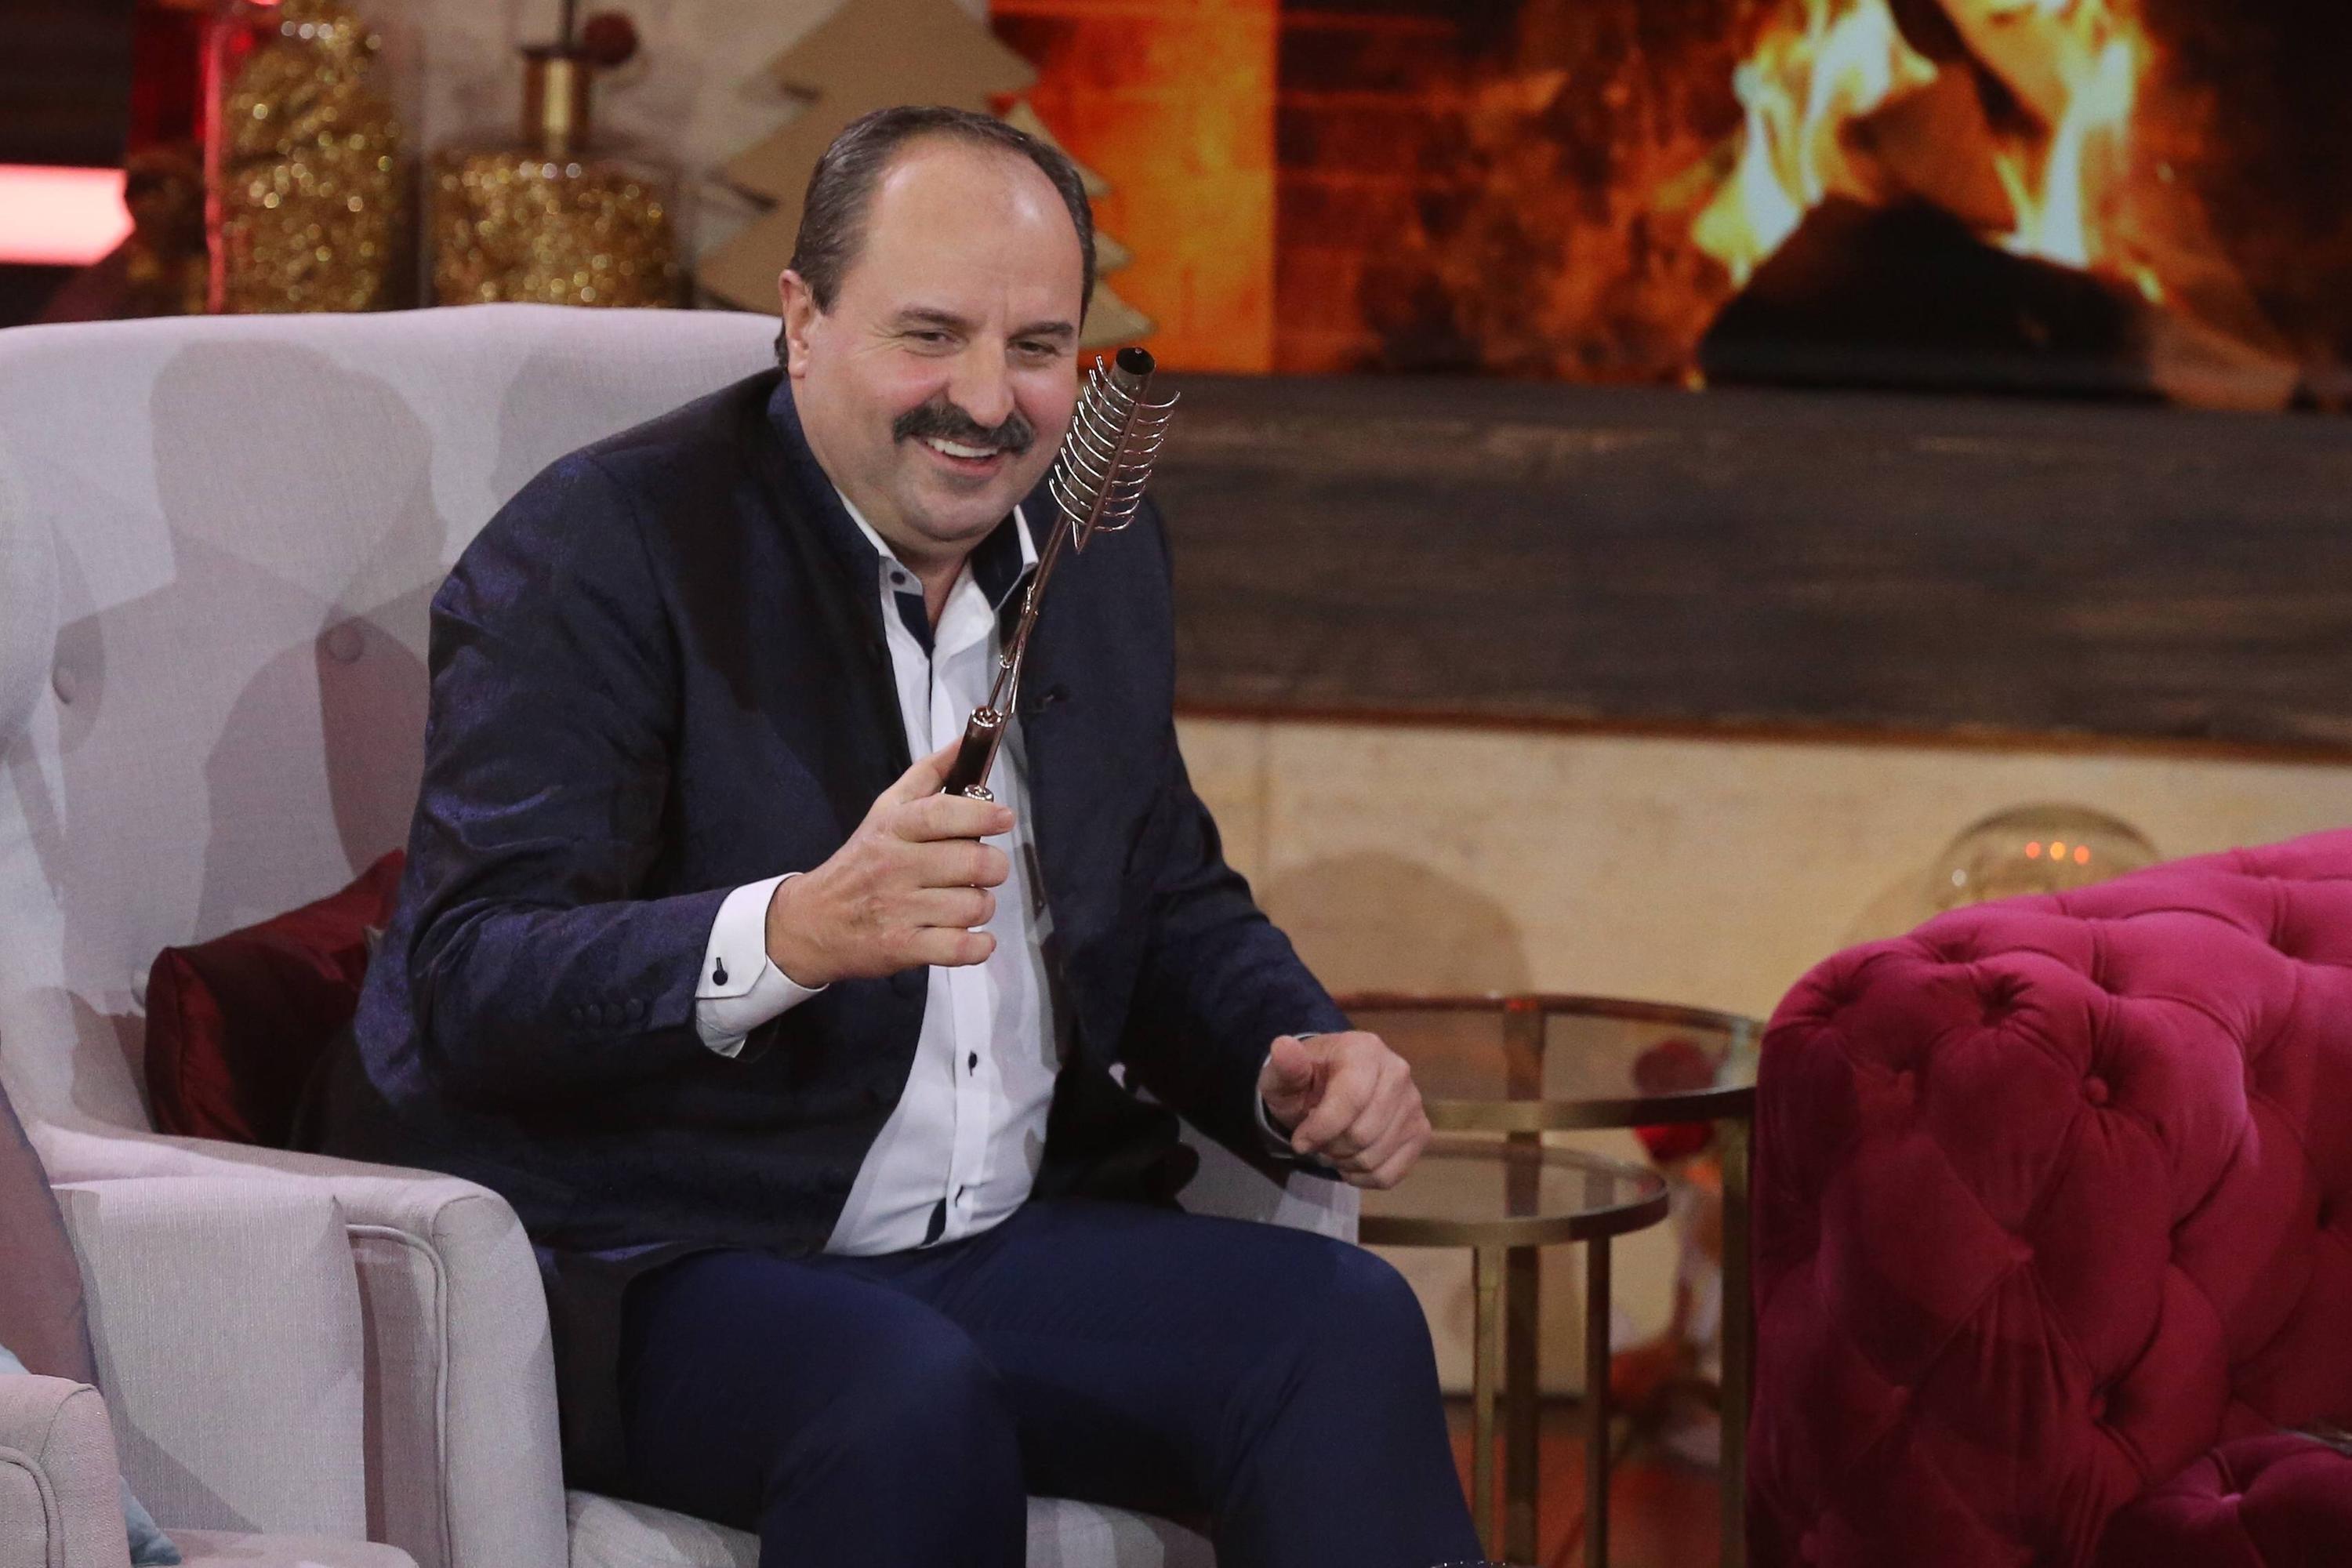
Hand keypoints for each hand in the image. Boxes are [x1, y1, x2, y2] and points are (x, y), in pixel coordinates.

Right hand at [763, 741, 1011, 986]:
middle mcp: (895, 866)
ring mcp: (898, 909)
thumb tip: (966, 741)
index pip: (942, 814)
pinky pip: (960, 948)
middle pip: (973, 863)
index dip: (981, 814)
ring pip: (974, 906)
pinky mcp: (902, 947)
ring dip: (981, 907)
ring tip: (965, 904)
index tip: (1004, 819)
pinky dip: (978, 946)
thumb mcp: (886, 810)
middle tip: (981, 871)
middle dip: (992, 868)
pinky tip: (973, 939)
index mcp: (893, 828)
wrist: (811, 921)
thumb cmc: (860, 862)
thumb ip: (929, 775)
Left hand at [1257, 1031, 1431, 1188]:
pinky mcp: (1420, 1132)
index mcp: (1365, 1049)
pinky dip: (1362, 1177)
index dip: (1320, 1129)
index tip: (1299, 1141)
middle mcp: (1398, 1071)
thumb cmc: (1305, 1082)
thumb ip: (1284, 1066)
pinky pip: (1389, 1174)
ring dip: (1343, 1162)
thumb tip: (1282, 1046)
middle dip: (1330, 1146)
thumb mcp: (1284, 1075)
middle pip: (1362, 1134)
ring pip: (1374, 1157)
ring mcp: (1413, 1103)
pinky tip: (1350, 1160)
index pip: (1351, 1100)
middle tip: (1317, 1140)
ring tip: (1333, 1146)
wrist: (1328, 1088)